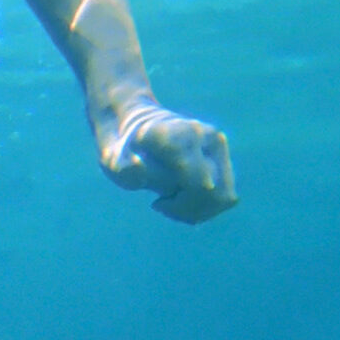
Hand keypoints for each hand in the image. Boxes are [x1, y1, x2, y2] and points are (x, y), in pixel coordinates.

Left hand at [104, 105, 235, 223]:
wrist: (135, 129)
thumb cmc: (122, 151)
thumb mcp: (112, 161)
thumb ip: (124, 169)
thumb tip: (137, 168)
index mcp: (179, 136)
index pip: (198, 182)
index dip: (181, 204)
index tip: (155, 205)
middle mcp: (206, 136)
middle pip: (214, 192)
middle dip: (188, 210)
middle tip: (162, 206)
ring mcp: (218, 145)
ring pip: (225, 197)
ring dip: (197, 211)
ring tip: (171, 203)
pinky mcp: (223, 156)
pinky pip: (226, 196)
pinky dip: (204, 208)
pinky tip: (181, 200)